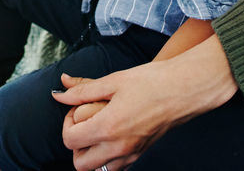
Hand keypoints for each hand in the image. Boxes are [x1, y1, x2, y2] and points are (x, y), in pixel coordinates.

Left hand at [52, 37, 238, 170]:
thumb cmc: (151, 81)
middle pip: (80, 163)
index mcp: (108, 127)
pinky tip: (113, 135)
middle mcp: (118, 147)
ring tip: (98, 129)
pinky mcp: (141, 155)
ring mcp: (131, 154)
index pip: (70, 140)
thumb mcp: (112, 81)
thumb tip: (59, 95)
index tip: (76, 108)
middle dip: (75, 143)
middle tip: (83, 121)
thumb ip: (82, 91)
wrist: (184, 90)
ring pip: (98, 169)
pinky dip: (108, 157)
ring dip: (91, 153)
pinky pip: (116, 167)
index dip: (66, 123)